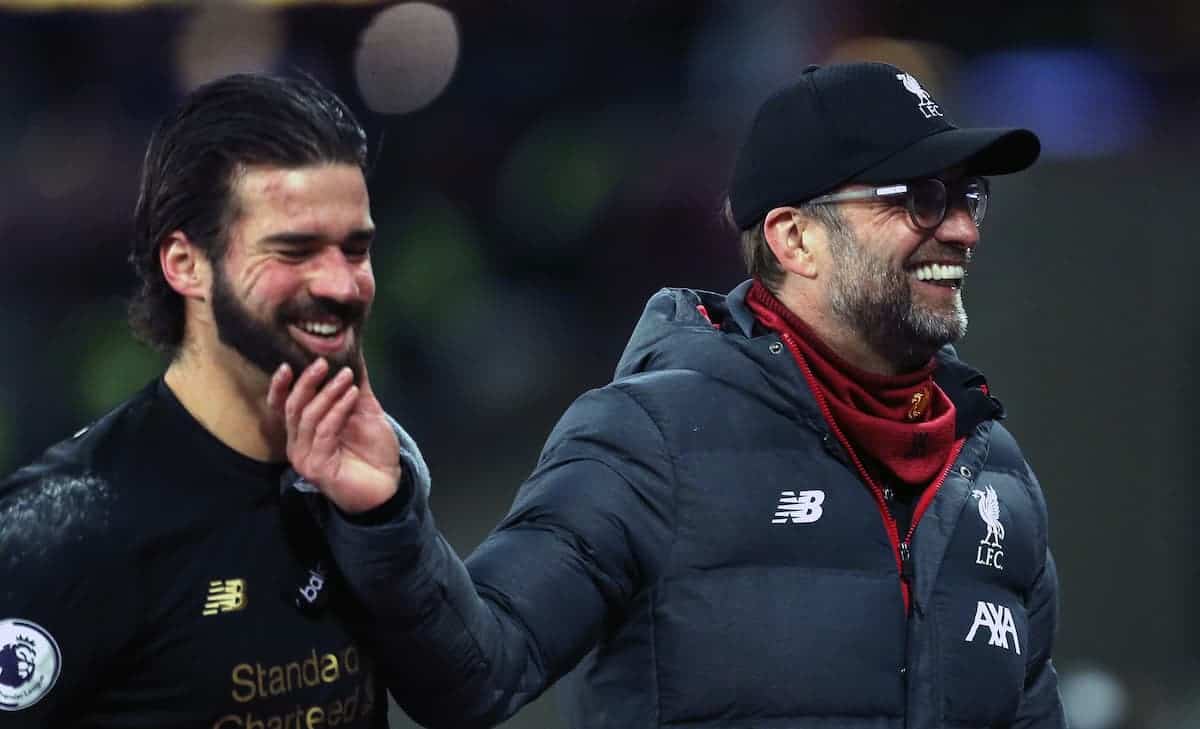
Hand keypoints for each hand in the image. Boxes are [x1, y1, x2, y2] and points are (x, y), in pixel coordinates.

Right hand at [267, 357, 401, 513]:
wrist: (389, 484)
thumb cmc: (373, 449)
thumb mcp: (364, 410)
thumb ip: (355, 386)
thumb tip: (352, 353)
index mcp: (303, 431)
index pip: (282, 406)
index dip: (280, 386)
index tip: (287, 363)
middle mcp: (298, 444)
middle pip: (293, 407)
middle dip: (307, 382)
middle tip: (323, 363)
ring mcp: (305, 457)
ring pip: (309, 417)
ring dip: (328, 392)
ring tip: (346, 376)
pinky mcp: (317, 467)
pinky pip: (324, 431)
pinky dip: (338, 410)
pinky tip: (352, 395)